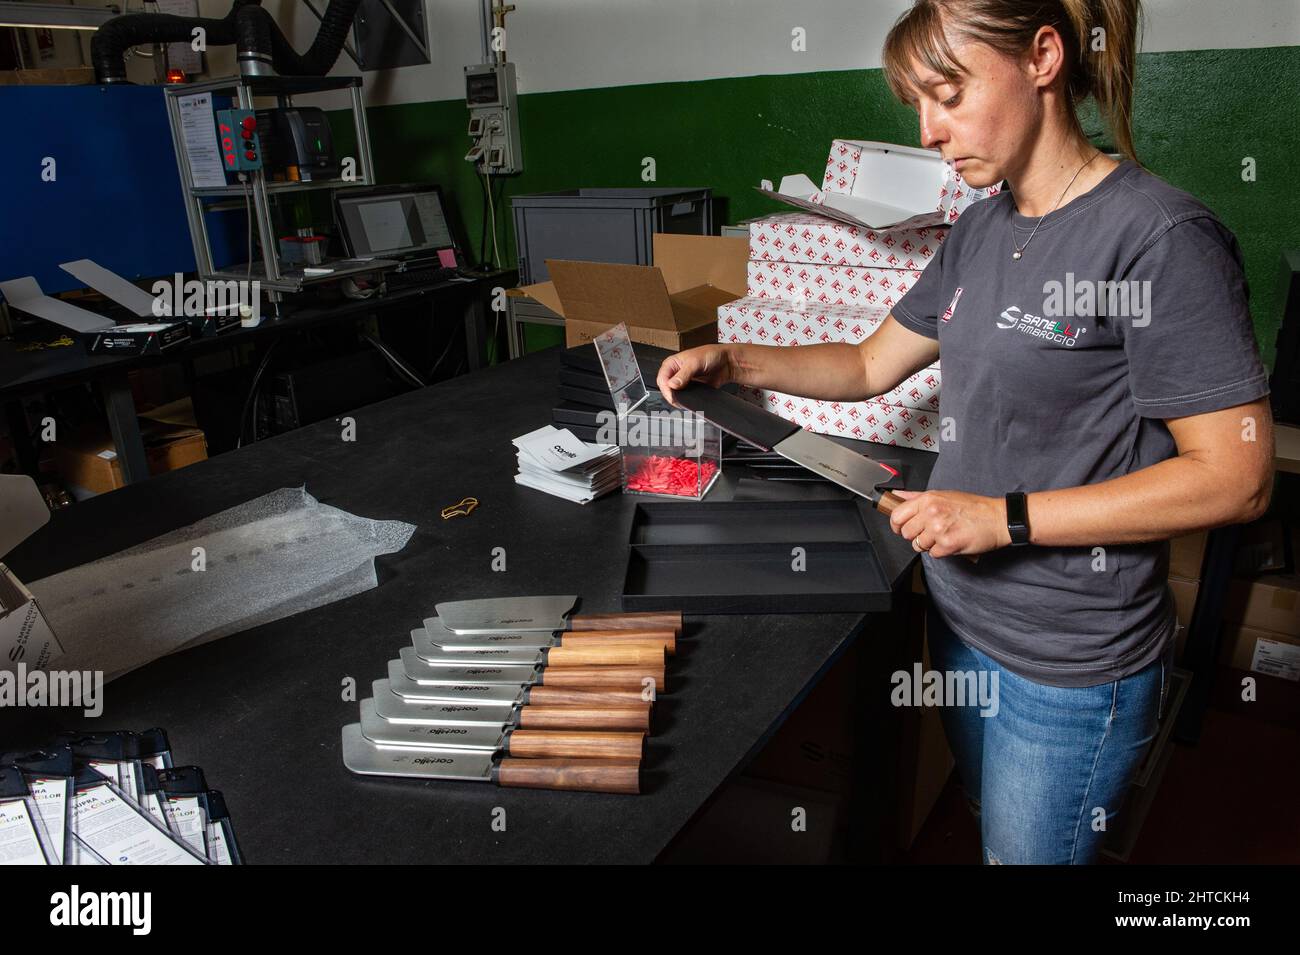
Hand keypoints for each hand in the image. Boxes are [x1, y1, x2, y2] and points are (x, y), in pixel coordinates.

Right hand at [656, 345, 732, 407]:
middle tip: (679, 400)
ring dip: (679, 399)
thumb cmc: (711, 355)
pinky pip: (685, 398)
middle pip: (667, 389)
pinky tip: (691, 400)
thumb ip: (683, 375)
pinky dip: (686, 401)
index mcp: (672, 363)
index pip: (662, 379)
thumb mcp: (695, 363)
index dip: (666, 388)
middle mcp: (676, 373)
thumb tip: (672, 384)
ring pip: (675, 395)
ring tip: (685, 400)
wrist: (726, 362)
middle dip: (672, 395)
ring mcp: (683, 382)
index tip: (672, 395)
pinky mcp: (692, 389)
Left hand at [887, 489, 1011, 557]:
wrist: (998, 518)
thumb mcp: (943, 495)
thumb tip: (896, 495)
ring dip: (929, 544)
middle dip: (915, 535)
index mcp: (928, 499)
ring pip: (918, 545)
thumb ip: (916, 497)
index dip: (897, 525)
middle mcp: (931, 512)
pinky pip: (933, 554)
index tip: (901, 528)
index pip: (896, 515)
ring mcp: (939, 529)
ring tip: (943, 536)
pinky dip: (941, 551)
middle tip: (929, 532)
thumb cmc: (973, 507)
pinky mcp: (947, 544)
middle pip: (905, 533)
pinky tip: (951, 541)